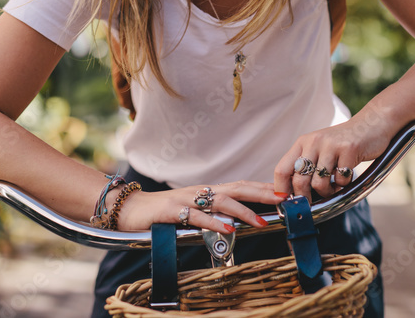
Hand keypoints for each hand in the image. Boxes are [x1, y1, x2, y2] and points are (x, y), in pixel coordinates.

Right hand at [116, 180, 283, 234]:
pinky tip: (228, 229)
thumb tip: (235, 220)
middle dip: (262, 192)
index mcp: (207, 191)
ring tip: (261, 220)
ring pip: (221, 201)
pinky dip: (215, 223)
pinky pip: (198, 217)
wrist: (131, 208)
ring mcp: (187, 199)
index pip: (240, 185)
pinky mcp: (174, 211)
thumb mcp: (192, 209)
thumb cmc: (163, 211)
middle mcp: (200, 191)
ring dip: (244, 211)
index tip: (283, 193)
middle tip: (282, 199)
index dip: (261, 188)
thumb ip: (212, 212)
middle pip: (237, 187)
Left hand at [273, 115, 394, 200]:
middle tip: (312, 204)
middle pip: (299, 181)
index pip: (282, 169)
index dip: (281, 190)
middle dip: (305, 198)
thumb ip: (307, 167)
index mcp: (303, 143)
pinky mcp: (349, 149)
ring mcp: (331, 145)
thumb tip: (293, 196)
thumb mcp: (320, 149)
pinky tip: (347, 176)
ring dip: (327, 192)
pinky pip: (340, 180)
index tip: (286, 204)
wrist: (372, 124)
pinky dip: (344, 184)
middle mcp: (313, 142)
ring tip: (334, 186)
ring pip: (318, 183)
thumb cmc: (344, 143)